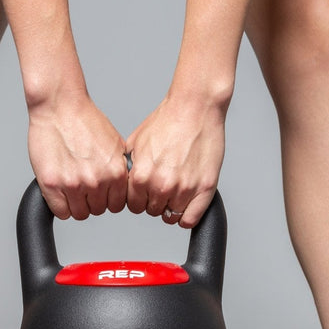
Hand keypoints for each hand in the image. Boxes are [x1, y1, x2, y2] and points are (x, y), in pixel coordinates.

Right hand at [28, 95, 127, 219]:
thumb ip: (119, 168)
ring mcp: (74, 184)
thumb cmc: (84, 120)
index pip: (116, 205)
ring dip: (76, 203)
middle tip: (83, 185)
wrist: (60, 106)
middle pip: (98, 210)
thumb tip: (123, 186)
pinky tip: (60, 190)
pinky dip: (60, 205)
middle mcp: (97, 181)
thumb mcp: (115, 144)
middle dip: (91, 200)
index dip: (107, 199)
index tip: (100, 193)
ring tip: (71, 186)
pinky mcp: (52, 185)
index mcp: (115, 173)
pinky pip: (61, 212)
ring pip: (80, 213)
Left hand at [125, 96, 226, 227]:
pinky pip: (191, 220)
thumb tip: (123, 182)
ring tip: (175, 189)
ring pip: (171, 216)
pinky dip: (187, 216)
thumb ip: (129, 168)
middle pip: (152, 211)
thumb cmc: (168, 120)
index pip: (133, 205)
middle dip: (154, 200)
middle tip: (162, 185)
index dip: (139, 198)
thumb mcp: (135, 143)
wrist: (195, 107)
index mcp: (140, 176)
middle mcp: (161, 185)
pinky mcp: (205, 189)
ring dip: (172, 206)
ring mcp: (184, 189)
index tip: (145, 192)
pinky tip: (185, 203)